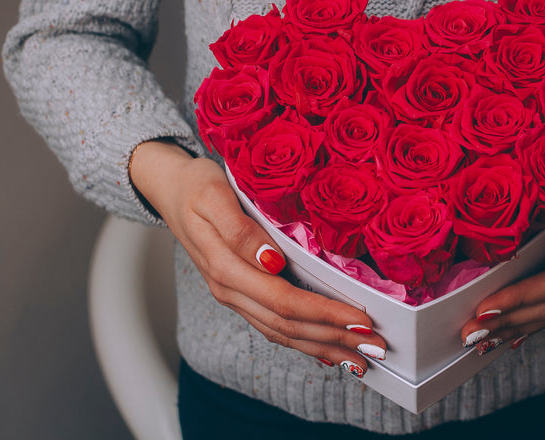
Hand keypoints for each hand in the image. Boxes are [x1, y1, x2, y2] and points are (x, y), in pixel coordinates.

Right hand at [129, 140, 385, 375]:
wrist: (169, 188)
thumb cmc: (197, 186)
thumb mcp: (214, 195)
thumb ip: (240, 230)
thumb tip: (272, 261)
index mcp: (225, 266)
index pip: (283, 300)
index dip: (323, 313)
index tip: (360, 320)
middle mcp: (229, 289)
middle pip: (286, 325)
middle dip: (333, 338)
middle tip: (375, 347)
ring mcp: (233, 295)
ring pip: (280, 333)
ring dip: (322, 348)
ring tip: (360, 359)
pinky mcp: (238, 294)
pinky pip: (271, 327)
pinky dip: (301, 342)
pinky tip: (325, 351)